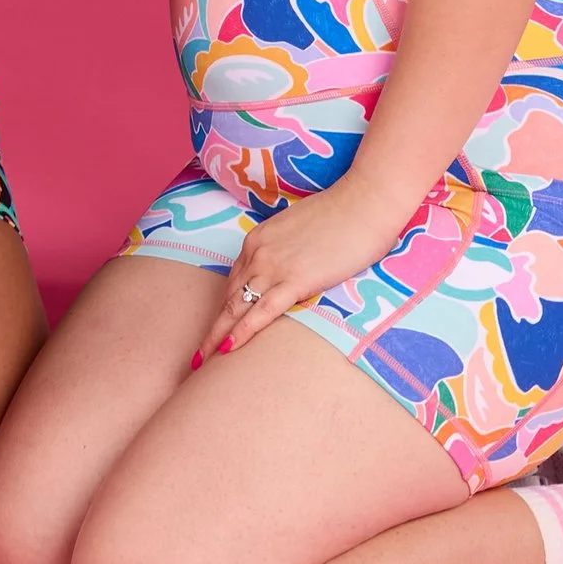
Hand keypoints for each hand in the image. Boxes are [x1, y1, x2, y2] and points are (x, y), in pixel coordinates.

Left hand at [195, 182, 410, 361]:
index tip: (216, 326)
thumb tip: (289, 266)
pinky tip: (229, 349)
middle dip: (214, 327)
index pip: (234, 280)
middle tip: (199, 353)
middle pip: (229, 296)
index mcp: (258, 239)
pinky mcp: (296, 280)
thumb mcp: (299, 230)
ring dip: (219, 336)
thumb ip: (285, 249)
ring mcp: (274, 266)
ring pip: (238, 307)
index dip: (224, 307)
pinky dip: (243, 332)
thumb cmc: (340, 215)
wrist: (363, 202)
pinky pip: (263, 312)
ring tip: (205, 361)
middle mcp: (258, 252)